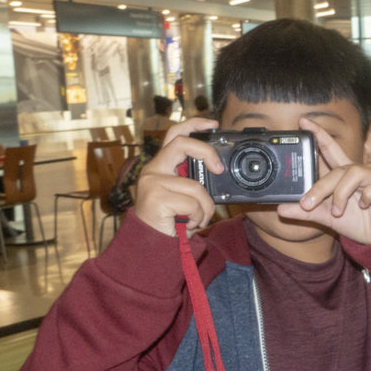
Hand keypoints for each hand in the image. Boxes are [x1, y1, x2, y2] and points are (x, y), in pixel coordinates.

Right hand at [133, 118, 223, 236]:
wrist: (151, 245)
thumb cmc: (170, 221)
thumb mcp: (184, 195)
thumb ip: (193, 180)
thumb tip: (218, 169)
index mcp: (161, 166)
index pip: (175, 135)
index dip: (194, 125)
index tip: (214, 125)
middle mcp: (153, 170)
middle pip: (182, 144)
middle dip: (206, 153)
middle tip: (219, 168)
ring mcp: (152, 183)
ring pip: (196, 186)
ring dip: (205, 207)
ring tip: (198, 219)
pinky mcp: (156, 198)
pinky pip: (192, 203)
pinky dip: (198, 216)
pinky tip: (188, 224)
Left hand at [277, 118, 370, 245]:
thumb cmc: (358, 222)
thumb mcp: (327, 218)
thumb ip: (306, 213)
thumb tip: (281, 210)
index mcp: (344, 176)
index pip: (330, 150)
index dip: (318, 135)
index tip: (303, 122)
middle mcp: (359, 172)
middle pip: (338, 168)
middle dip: (321, 186)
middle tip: (307, 203)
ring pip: (355, 173)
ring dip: (341, 194)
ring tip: (337, 211)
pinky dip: (367, 196)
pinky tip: (365, 206)